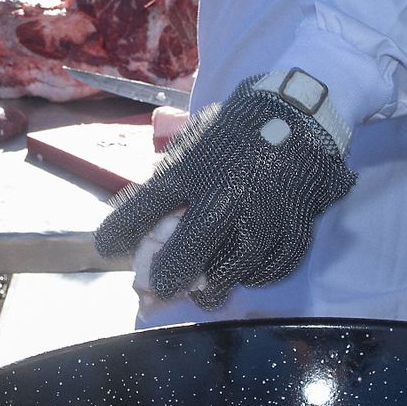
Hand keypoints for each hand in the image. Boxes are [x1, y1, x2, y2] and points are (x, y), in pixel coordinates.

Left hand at [94, 69, 356, 308]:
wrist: (298, 113)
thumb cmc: (234, 132)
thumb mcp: (192, 146)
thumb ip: (170, 184)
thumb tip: (145, 228)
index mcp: (193, 167)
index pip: (145, 207)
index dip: (120, 232)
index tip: (108, 248)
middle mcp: (226, 193)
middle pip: (188, 250)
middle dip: (170, 276)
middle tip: (162, 287)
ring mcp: (263, 213)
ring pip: (232, 269)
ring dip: (215, 285)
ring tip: (205, 292)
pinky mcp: (295, 226)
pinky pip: (271, 267)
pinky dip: (255, 275)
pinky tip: (245, 272)